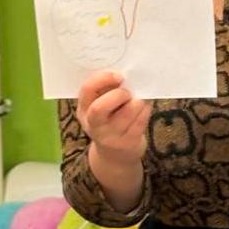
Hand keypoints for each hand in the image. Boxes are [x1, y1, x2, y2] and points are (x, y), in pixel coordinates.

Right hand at [76, 71, 150, 211]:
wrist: (114, 156)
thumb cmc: (110, 121)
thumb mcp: (101, 108)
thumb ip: (106, 91)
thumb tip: (128, 71)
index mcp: (84, 109)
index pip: (87, 90)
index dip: (103, 79)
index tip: (119, 76)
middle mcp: (93, 125)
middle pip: (100, 108)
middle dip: (118, 95)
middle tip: (127, 92)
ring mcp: (110, 137)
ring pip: (126, 113)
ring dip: (137, 101)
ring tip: (138, 99)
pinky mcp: (127, 143)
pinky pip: (140, 122)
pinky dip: (145, 110)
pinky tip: (144, 107)